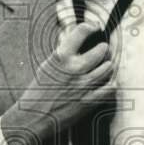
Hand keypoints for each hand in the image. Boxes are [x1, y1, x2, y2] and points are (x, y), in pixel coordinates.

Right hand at [0, 22, 114, 144]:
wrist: (32, 117)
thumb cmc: (37, 92)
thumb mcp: (47, 65)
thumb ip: (64, 53)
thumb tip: (77, 39)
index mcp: (61, 56)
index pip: (82, 31)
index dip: (92, 27)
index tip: (95, 28)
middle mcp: (74, 68)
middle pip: (102, 49)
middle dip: (103, 49)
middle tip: (101, 51)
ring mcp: (84, 85)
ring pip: (108, 67)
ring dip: (107, 66)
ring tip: (102, 67)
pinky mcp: (90, 101)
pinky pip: (111, 87)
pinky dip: (111, 84)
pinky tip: (105, 83)